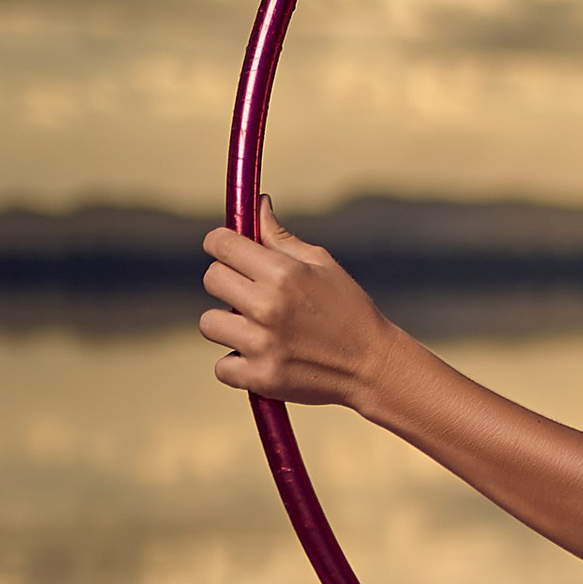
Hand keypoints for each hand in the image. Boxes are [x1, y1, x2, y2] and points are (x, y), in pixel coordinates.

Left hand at [200, 199, 396, 408]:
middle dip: (226, 282)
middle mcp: (268, 306)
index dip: (220, 244)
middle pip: (212, 280)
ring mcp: (262, 345)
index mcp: (283, 273)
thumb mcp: (322, 265)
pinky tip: (263, 357)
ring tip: (258, 329)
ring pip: (209, 323)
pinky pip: (222, 365)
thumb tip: (258, 205)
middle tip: (249, 293)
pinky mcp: (259, 378)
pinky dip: (237, 364)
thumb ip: (281, 239)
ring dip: (228, 325)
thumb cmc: (349, 309)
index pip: (222, 245)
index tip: (225, 250)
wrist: (373, 366)